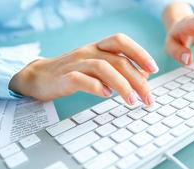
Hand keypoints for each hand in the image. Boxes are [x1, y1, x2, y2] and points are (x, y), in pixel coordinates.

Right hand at [9, 33, 158, 104]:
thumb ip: (119, 69)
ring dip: (121, 85)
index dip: (139, 53)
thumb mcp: (98, 66)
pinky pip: (81, 79)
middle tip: (148, 98)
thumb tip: (144, 77)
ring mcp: (76, 63)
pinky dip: (97, 87)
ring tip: (132, 101)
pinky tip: (107, 95)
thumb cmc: (75, 72)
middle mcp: (88, 51)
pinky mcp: (64, 77)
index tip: (154, 69)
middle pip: (118, 61)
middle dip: (137, 80)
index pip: (121, 41)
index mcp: (98, 47)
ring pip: (103, 68)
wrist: (40, 77)